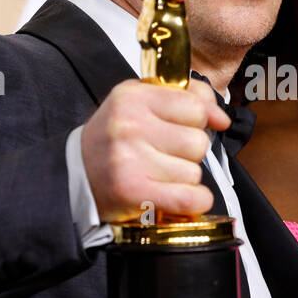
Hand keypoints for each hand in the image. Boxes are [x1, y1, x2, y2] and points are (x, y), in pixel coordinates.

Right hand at [80, 78, 231, 220]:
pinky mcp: (133, 192)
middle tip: (161, 156)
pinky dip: (192, 201)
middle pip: (198, 141)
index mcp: (132, 96)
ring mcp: (130, 159)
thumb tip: (223, 117)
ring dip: (182, 178)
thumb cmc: (114, 139)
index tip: (177, 129)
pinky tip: (175, 196)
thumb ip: (188, 97)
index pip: (196, 106)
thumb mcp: (141, 102)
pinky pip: (191, 198)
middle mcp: (129, 125)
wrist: (75, 175)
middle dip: (187, 153)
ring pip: (194, 172)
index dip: (194, 122)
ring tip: (156, 175)